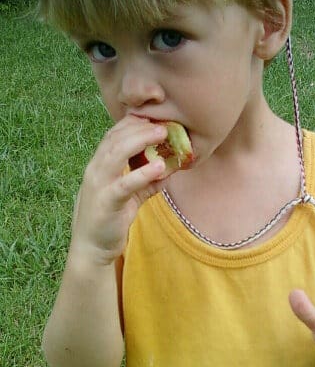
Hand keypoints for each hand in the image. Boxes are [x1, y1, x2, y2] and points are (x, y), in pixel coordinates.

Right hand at [70, 115, 167, 264]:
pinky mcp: (107, 202)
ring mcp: (99, 185)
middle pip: (115, 139)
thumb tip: (169, 170)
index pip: (113, 136)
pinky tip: (159, 166)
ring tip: (162, 134)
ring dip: (140, 141)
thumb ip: (147, 182)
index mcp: (99, 166)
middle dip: (140, 127)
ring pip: (116, 154)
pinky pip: (125, 184)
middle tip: (164, 122)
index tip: (154, 117)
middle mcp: (96, 170)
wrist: (92, 248)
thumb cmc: (110, 220)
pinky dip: (142, 173)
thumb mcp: (131, 197)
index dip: (133, 123)